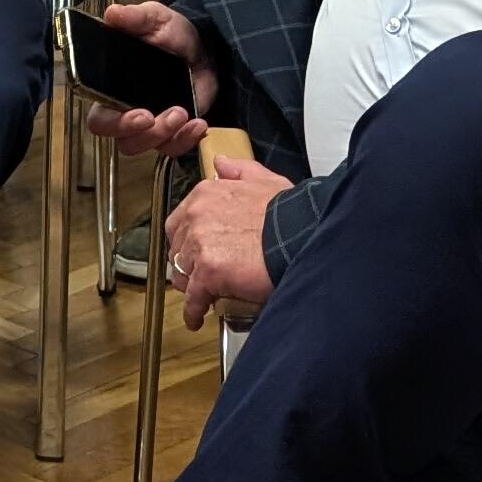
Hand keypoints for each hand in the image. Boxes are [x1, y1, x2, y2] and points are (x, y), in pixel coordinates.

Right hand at [83, 1, 221, 161]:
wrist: (205, 45)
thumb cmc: (173, 33)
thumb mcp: (156, 19)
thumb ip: (135, 17)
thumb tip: (113, 13)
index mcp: (112, 89)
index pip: (100, 119)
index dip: (115, 124)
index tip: (141, 115)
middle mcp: (127, 111)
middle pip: (124, 141)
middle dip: (147, 135)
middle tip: (170, 115)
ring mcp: (152, 124)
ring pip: (149, 147)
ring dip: (169, 137)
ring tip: (187, 115)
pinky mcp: (174, 131)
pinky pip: (174, 149)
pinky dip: (187, 141)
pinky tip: (199, 125)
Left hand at [162, 150, 288, 328]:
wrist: (303, 235)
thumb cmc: (291, 214)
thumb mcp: (266, 180)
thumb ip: (239, 170)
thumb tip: (221, 163)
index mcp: (207, 194)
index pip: (179, 222)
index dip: (187, 240)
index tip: (195, 251)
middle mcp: (197, 216)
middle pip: (177, 249)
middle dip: (188, 264)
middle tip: (201, 276)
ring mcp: (200, 244)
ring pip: (183, 273)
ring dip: (192, 286)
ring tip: (205, 295)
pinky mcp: (208, 271)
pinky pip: (194, 298)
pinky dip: (194, 311)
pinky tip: (197, 318)